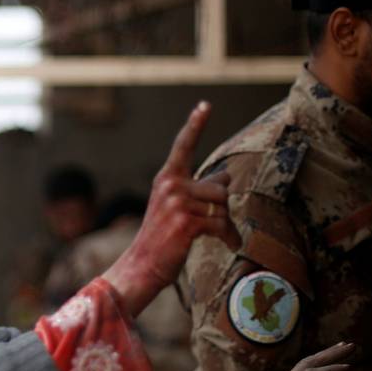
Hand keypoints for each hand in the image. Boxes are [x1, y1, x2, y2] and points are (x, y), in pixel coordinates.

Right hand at [102, 102, 240, 316]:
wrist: (142, 265)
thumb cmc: (162, 238)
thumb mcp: (176, 208)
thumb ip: (199, 190)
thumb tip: (226, 176)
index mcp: (166, 178)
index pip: (183, 146)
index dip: (195, 125)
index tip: (205, 105)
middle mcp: (170, 185)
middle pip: (219, 187)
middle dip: (222, 207)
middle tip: (215, 224)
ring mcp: (177, 203)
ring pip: (222, 206)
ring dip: (226, 223)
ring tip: (218, 236)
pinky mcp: (186, 222)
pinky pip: (221, 223)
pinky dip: (229, 236)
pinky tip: (228, 244)